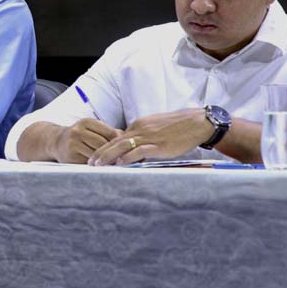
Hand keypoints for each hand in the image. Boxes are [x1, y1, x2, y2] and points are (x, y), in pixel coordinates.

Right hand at [25, 119, 121, 163]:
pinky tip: (104, 168)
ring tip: (118, 165)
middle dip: (115, 153)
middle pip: (103, 144)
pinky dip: (97, 166)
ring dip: (107, 161)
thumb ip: (109, 132)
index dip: (120, 142)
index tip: (130, 149)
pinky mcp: (70, 156)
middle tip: (127, 160)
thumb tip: (129, 138)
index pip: (109, 133)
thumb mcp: (92, 129)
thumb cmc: (80, 136)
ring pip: (96, 155)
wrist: (56, 141)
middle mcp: (78, 131)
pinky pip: (88, 163)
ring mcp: (73, 144)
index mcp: (86, 122)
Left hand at [88, 108, 212, 165]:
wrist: (197, 122)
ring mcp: (148, 136)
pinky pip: (139, 151)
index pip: (116, 137)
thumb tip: (135, 150)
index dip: (105, 147)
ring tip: (98, 165)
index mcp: (138, 125)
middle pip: (114, 141)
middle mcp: (139, 129)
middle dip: (100, 153)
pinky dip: (128, 157)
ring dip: (108, 156)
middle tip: (89, 163)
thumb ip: (144, 138)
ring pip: (122, 146)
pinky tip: (119, 164)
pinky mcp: (158, 145)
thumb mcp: (156, 129)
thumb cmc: (179, 127)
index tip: (95, 156)